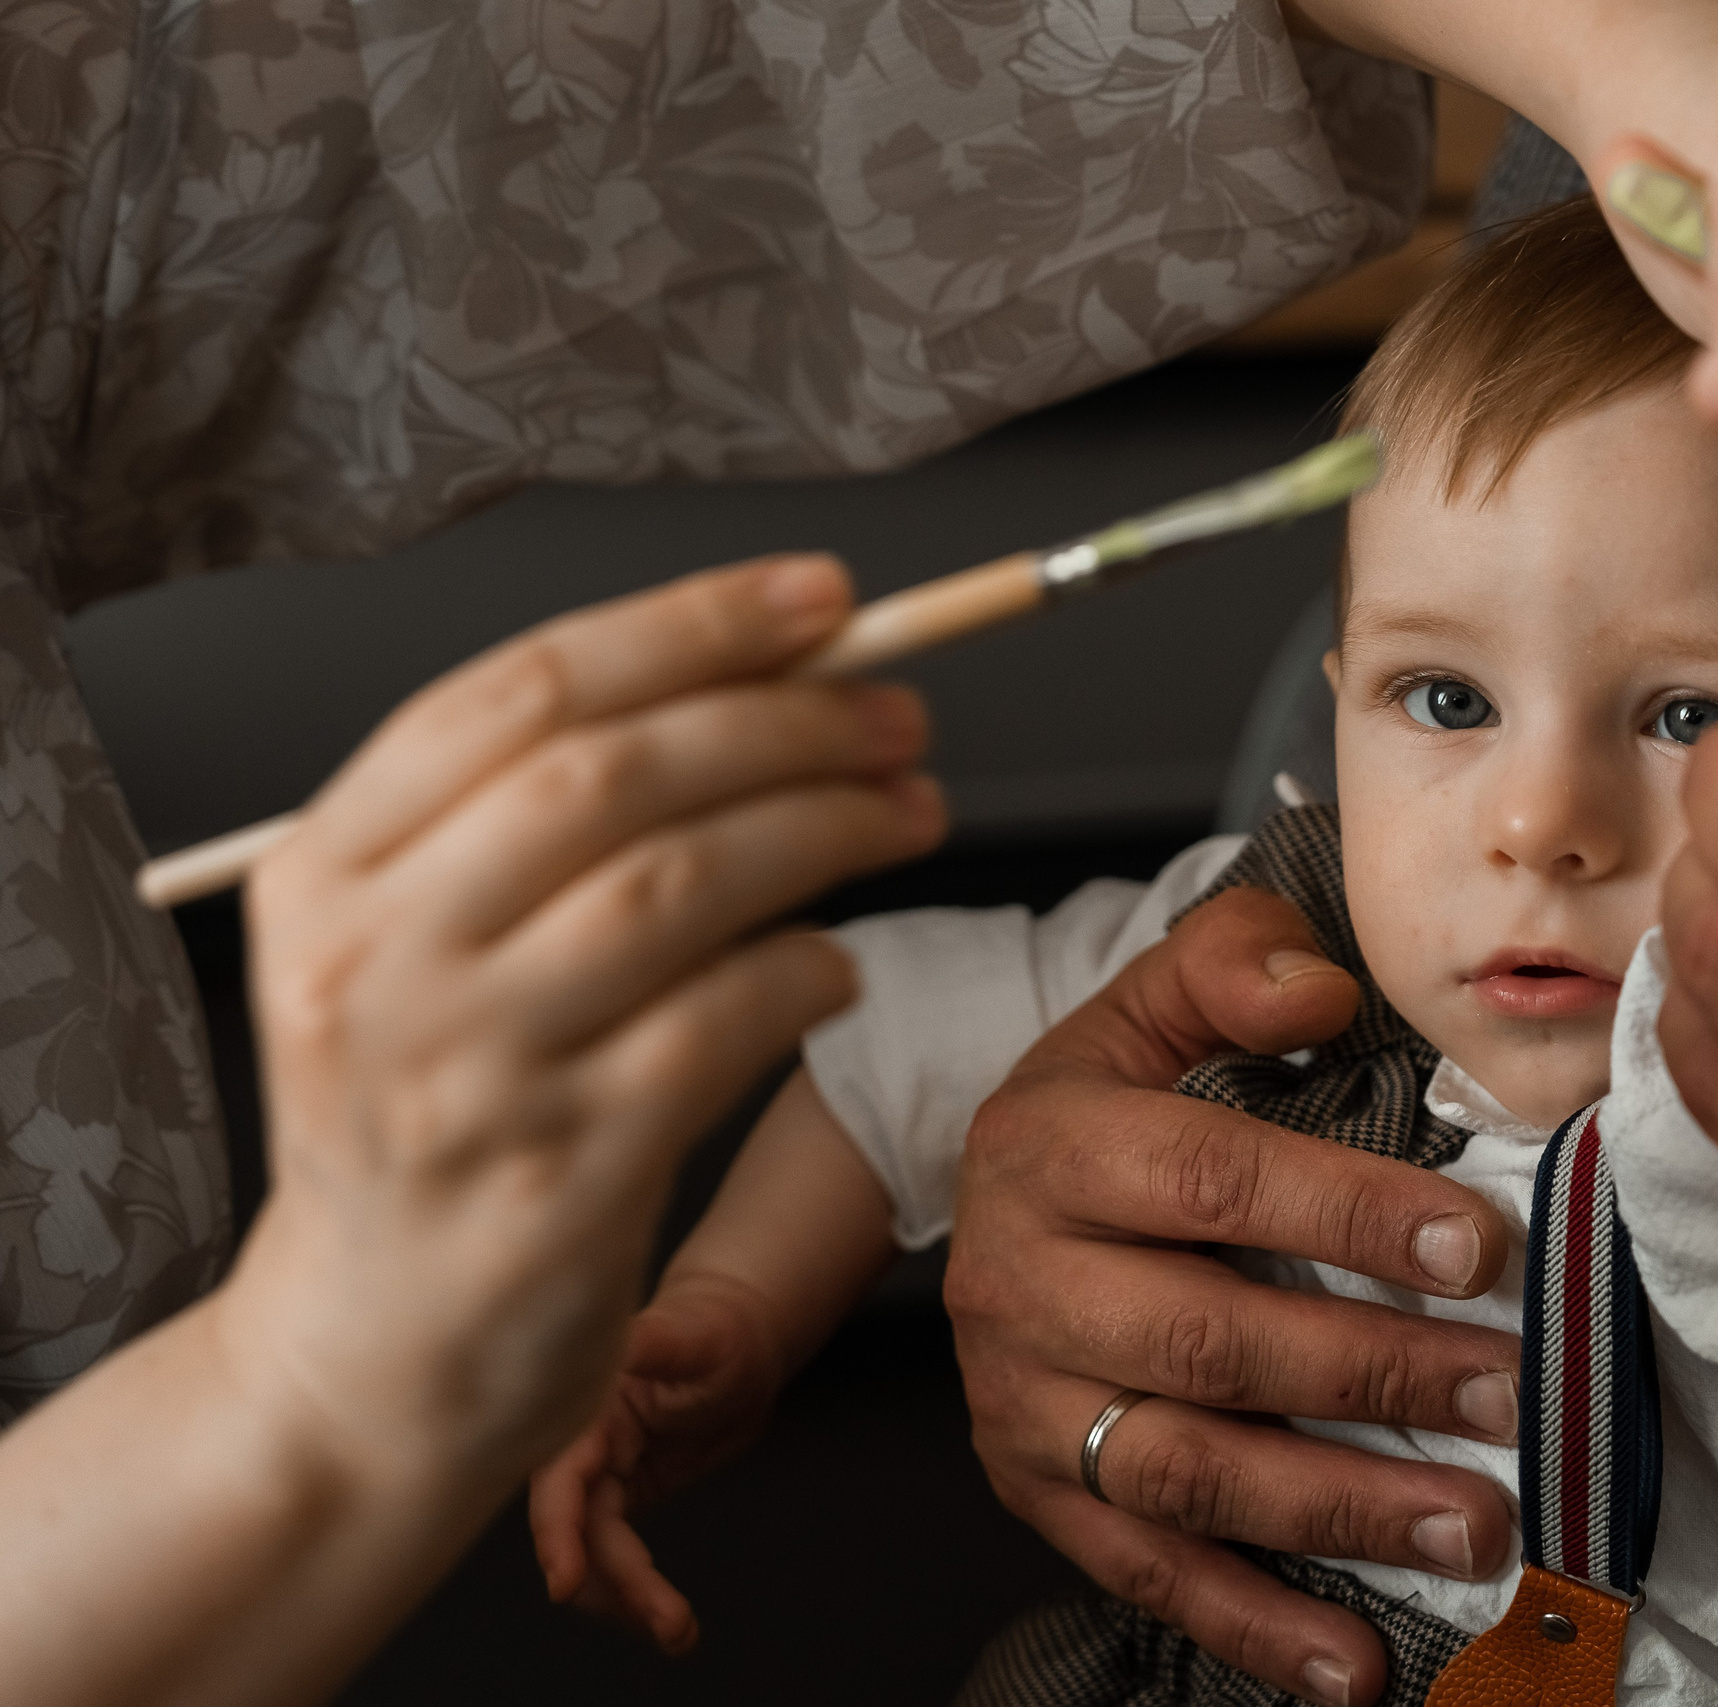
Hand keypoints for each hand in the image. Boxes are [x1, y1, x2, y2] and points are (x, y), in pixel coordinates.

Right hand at [220, 554, 945, 1499]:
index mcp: (327, 871)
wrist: (360, 1363)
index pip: (522, 689)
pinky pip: (724, 1026)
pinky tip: (842, 964)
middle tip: (901, 718)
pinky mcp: (561, 1177)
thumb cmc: (424, 1132)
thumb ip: (532, 828)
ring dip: (825, 827)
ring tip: (910, 813)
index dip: (691, 624)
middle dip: (785, 722)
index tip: (821, 599)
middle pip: (610, 774)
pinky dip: (808, 970)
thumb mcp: (409, 957)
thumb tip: (761, 684)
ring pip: (678, 886)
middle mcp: (374, 961)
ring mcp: (463, 1074)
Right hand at [529, 1274, 790, 1652]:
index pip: (557, 1478)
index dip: (557, 1531)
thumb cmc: (715, 1329)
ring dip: (628, 1599)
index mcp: (582, 1408)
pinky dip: (636, 1590)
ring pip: (596, 1553)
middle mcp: (579, 1447)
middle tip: (667, 1622)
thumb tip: (611, 1340)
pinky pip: (616, 1555)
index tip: (565, 1582)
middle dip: (612, 1583)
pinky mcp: (621, 1497)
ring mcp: (599, 1476)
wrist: (740, 1343)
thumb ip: (648, 1344)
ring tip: (681, 1634)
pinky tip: (670, 1623)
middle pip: (577, 1530)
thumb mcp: (689, 1335)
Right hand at [946, 886, 1521, 1706]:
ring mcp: (1022, 1403)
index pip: (1213, 1180)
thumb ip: (1232, 966)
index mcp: (1053, 1145)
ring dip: (1336, 1509)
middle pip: (1206, 1341)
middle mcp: (1020, 1281)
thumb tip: (1319, 991)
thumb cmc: (1113, 1096)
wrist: (993, 1193)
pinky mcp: (1036, 1492)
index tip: (1481, 1249)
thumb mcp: (1151, 1001)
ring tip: (1473, 1525)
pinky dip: (1251, 1624)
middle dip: (1370, 1375)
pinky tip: (1353, 1663)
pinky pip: (1145, 1570)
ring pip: (1183, 1472)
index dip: (1350, 1215)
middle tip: (1509, 1397)